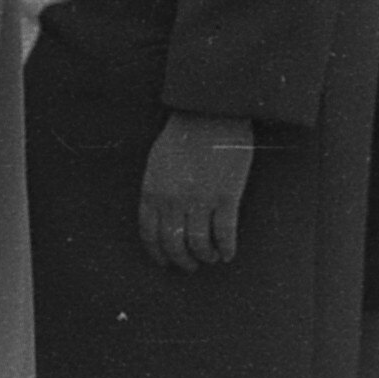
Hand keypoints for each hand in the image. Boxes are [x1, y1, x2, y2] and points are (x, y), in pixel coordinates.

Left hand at [138, 111, 255, 271]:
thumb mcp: (157, 161)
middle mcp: (173, 200)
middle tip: (191, 265)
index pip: (150, 234)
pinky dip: (226, 249)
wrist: (211, 111)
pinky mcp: (226, 197)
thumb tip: (160, 217)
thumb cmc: (184, 132)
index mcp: (153, 190)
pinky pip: (225, 234)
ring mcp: (200, 199)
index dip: (158, 253)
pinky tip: (228, 253)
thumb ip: (156, 189)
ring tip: (211, 257)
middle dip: (183, 261)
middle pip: (174, 245)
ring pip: (200, 245)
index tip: (165, 263)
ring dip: (206, 256)